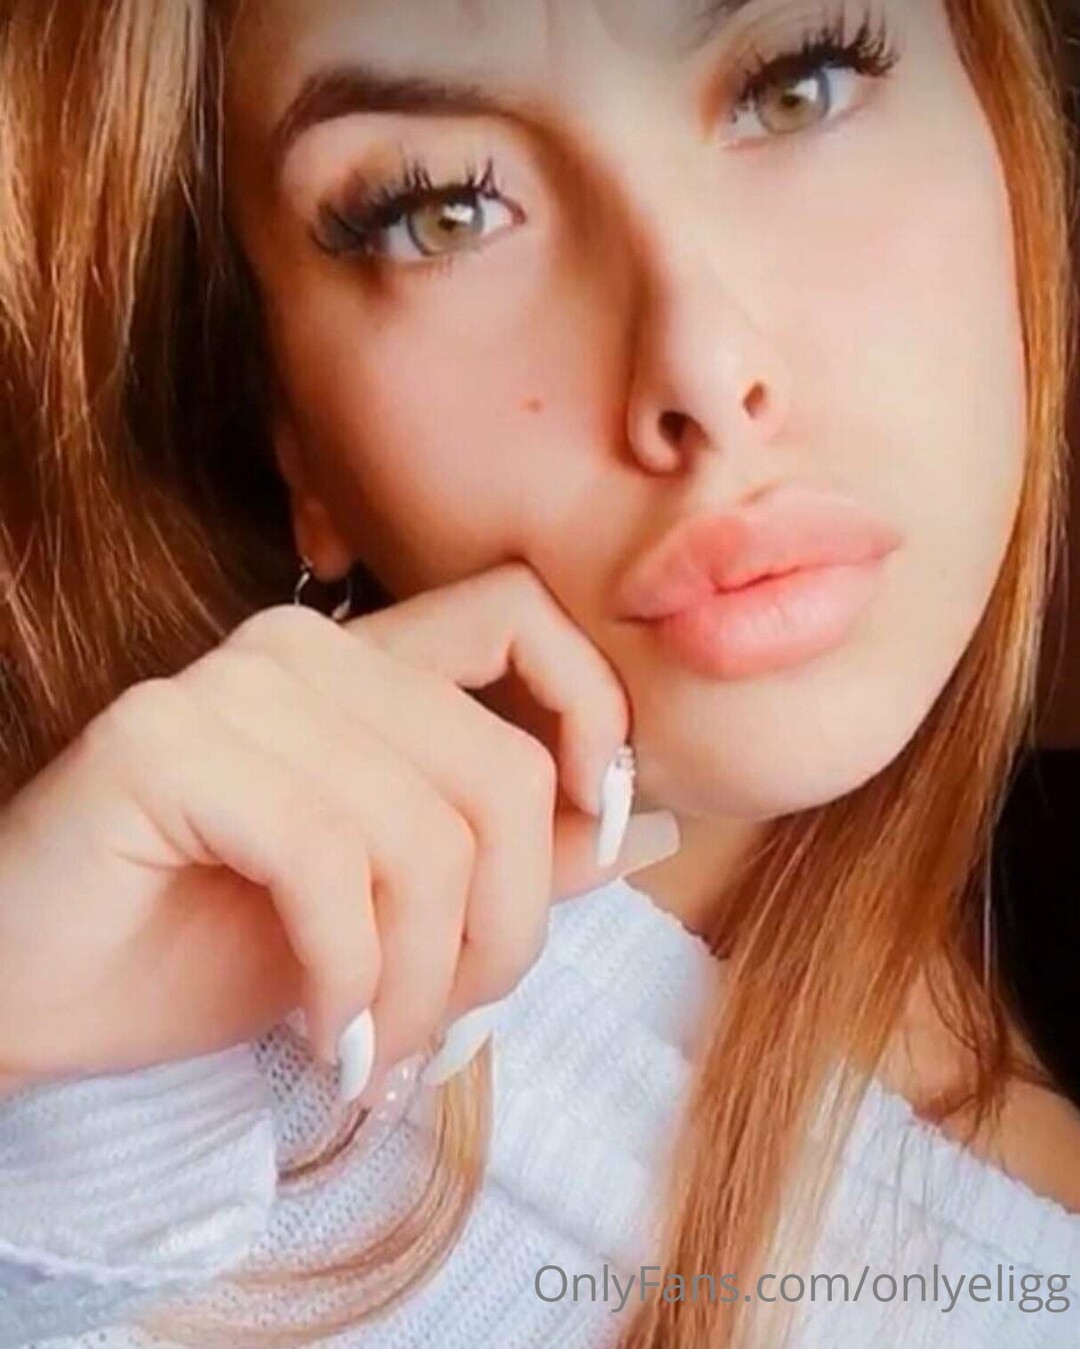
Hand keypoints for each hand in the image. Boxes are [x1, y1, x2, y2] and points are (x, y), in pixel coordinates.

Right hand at [0, 563, 679, 1100]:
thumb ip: (512, 858)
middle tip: (447, 1025)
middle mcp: (302, 649)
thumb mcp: (396, 912)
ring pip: (423, 834)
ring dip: (423, 980)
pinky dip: (347, 977)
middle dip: (504, 931)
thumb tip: (652, 829)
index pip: (523, 617)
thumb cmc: (213, 949)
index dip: (593, 711)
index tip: (598, 831)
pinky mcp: (161, 741)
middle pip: (497, 771)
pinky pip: (328, 862)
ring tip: (381, 1049)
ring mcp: (229, 683)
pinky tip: (322, 1035)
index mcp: (364, 665)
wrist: (36, 997)